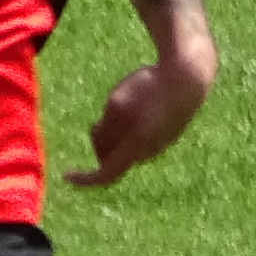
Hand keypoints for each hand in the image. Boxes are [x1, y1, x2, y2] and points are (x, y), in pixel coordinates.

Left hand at [65, 52, 213, 189]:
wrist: (189, 77)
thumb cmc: (149, 90)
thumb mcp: (117, 106)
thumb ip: (104, 131)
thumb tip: (100, 150)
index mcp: (134, 150)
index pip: (104, 175)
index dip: (84, 179)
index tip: (66, 175)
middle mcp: (148, 154)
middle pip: (112, 155)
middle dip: (101, 141)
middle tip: (99, 120)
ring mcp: (161, 144)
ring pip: (127, 144)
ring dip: (117, 131)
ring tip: (126, 104)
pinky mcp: (169, 133)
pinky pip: (142, 134)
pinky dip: (133, 124)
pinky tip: (142, 102)